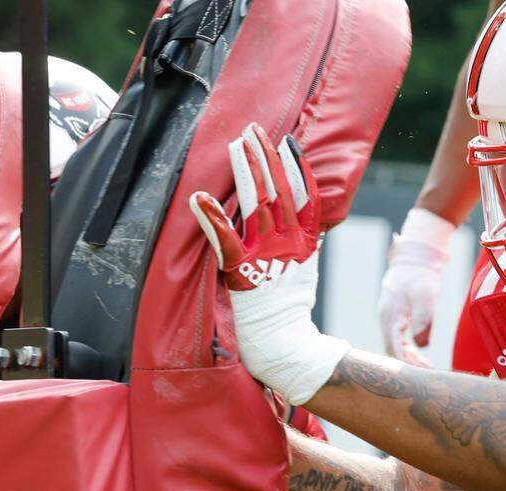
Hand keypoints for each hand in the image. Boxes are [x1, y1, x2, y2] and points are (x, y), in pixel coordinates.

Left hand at [189, 123, 348, 404]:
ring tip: (237, 144)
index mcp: (304, 245)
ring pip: (257, 205)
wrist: (288, 346)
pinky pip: (226, 241)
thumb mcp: (304, 271)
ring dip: (246, 172)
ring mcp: (267, 258)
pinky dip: (213, 219)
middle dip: (265, 158)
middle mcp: (289, 246)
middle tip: (254, 129)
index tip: (287, 142)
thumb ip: (300, 243)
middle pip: (279, 192)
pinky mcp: (244, 273)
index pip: (305, 197)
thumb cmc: (290, 312)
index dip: (297, 168)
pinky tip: (199, 197)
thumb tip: (299, 218)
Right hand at [377, 208, 454, 366]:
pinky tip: (419, 356)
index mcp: (391, 316)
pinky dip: (406, 350)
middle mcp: (386, 319)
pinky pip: (396, 339)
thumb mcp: (426, 296)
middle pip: (392, 351)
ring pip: (393, 346)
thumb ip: (424, 319)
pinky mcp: (394, 316)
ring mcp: (388, 318)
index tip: (419, 377)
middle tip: (426, 377)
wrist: (414, 258)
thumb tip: (422, 345)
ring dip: (407, 359)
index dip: (405, 365)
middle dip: (407, 366)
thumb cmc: (421, 276)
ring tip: (425, 370)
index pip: (394, 349)